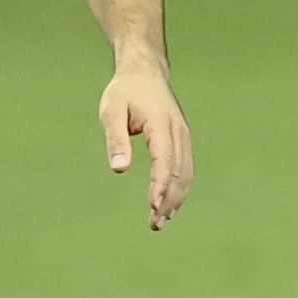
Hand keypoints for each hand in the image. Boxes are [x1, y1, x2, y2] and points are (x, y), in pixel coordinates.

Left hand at [98, 65, 194, 229]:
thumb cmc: (124, 92)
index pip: (165, 161)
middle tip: (154, 223)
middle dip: (168, 200)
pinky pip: (186, 169)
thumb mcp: (112, 111)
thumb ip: (116, 140)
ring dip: (176, 199)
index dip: (160, 185)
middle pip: (179, 172)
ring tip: (160, 221)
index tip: (153, 206)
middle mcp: (178, 132)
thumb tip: (119, 169)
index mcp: (161, 124)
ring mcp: (183, 136)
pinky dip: (179, 189)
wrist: (144, 73)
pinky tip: (169, 205)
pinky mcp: (182, 141)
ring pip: (186, 174)